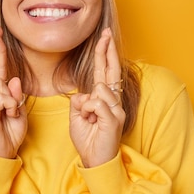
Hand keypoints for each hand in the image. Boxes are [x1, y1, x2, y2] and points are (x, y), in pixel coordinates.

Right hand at [0, 26, 26, 158]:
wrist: (4, 153)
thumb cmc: (11, 132)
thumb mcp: (20, 112)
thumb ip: (17, 96)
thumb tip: (14, 79)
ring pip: (2, 86)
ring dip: (13, 100)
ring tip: (12, 114)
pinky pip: (2, 98)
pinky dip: (11, 106)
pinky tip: (9, 115)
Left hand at [69, 28, 124, 167]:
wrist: (95, 160)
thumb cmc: (88, 139)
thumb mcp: (77, 117)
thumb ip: (80, 102)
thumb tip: (84, 94)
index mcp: (104, 100)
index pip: (104, 72)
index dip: (104, 55)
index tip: (104, 38)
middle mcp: (113, 102)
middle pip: (111, 71)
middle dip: (107, 51)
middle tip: (106, 33)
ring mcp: (116, 110)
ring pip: (98, 90)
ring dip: (86, 105)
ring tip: (89, 120)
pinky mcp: (115, 118)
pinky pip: (97, 103)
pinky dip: (89, 111)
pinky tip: (92, 122)